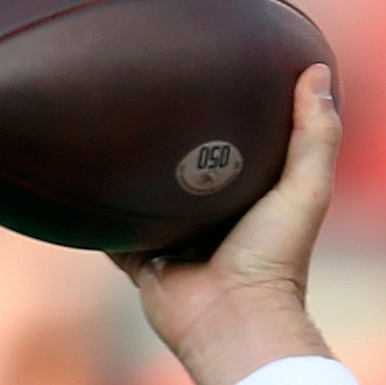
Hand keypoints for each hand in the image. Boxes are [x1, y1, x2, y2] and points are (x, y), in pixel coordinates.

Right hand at [115, 66, 339, 384]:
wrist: (229, 319)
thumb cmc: (274, 259)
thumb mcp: (305, 189)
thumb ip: (315, 135)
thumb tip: (319, 69)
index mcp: (250, 195)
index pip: (238, 142)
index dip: (229, 109)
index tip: (210, 64)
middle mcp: (210, 213)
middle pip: (182, 163)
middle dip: (167, 132)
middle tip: (142, 82)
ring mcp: (172, 235)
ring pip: (139, 190)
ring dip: (123, 165)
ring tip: (97, 114)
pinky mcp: (138, 255)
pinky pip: (105, 225)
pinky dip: (89, 205)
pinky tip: (66, 167)